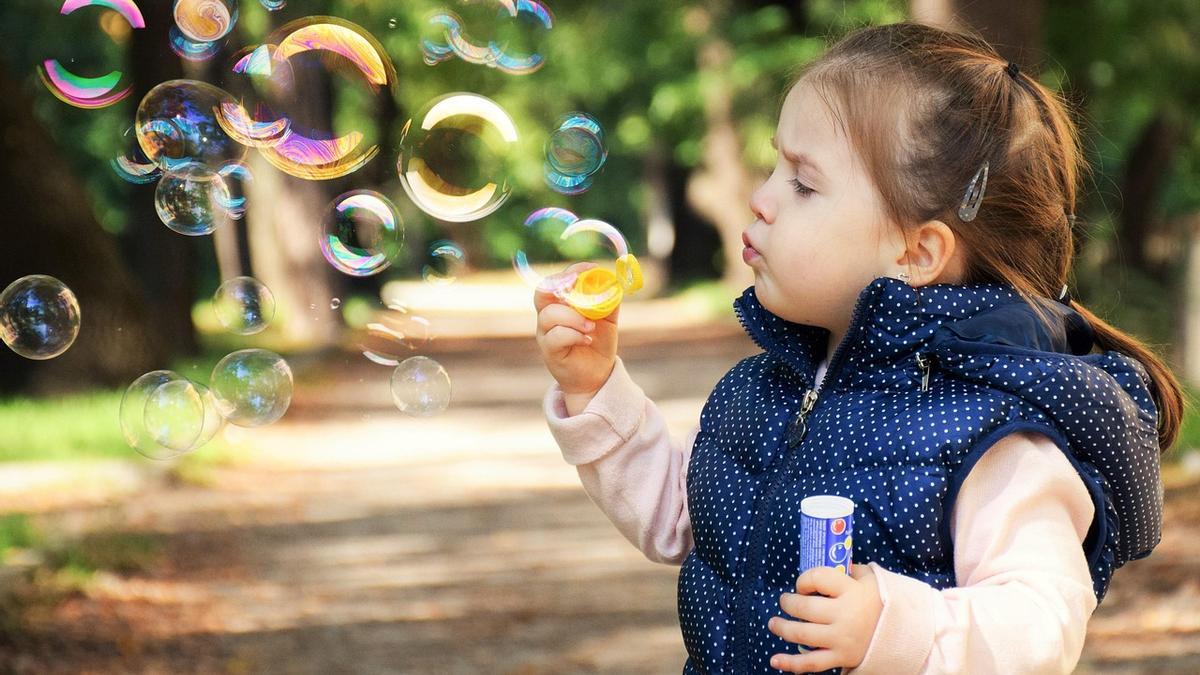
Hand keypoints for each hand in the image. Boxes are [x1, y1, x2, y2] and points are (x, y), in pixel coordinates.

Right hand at [534, 262, 619, 409]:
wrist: (597, 374)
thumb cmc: (598, 342)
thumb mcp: (608, 318)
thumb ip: (609, 299)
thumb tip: (614, 281)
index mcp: (561, 303)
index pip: (557, 280)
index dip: (571, 271)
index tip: (591, 268)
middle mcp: (548, 316)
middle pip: (542, 292)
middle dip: (561, 285)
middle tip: (579, 286)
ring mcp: (546, 333)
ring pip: (549, 315)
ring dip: (573, 317)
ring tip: (591, 326)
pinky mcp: (549, 351)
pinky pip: (555, 337)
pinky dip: (573, 335)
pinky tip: (587, 339)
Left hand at [767, 564, 882, 672]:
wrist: (905, 636)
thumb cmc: (883, 603)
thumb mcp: (872, 580)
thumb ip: (851, 570)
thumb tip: (832, 562)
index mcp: (852, 591)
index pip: (817, 578)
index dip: (804, 579)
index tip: (803, 585)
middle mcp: (845, 615)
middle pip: (805, 608)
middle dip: (788, 603)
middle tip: (784, 601)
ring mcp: (842, 639)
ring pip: (802, 634)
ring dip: (782, 628)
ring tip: (773, 623)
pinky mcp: (841, 658)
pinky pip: (811, 663)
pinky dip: (790, 663)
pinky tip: (775, 660)